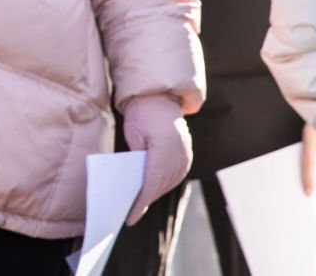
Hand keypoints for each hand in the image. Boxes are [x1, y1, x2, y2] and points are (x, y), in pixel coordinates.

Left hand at [123, 94, 192, 225]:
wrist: (160, 97)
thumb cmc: (142, 113)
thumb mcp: (133, 134)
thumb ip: (135, 158)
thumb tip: (133, 180)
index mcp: (164, 151)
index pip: (150, 185)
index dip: (140, 203)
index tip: (130, 217)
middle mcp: (179, 157)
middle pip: (159, 187)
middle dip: (144, 201)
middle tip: (129, 215)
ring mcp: (185, 158)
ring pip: (167, 184)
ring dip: (153, 194)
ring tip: (137, 206)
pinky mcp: (186, 157)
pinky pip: (173, 176)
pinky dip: (161, 185)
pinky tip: (149, 191)